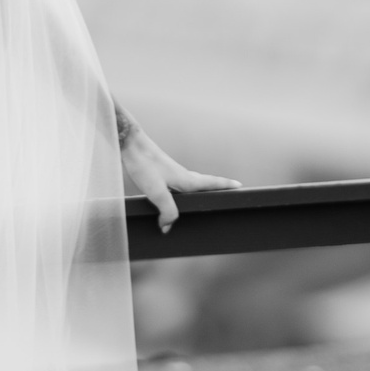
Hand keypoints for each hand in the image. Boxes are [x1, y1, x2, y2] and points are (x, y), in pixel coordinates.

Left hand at [118, 113, 239, 232]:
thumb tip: (168, 227)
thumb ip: (166, 210)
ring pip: (192, 183)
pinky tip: (176, 194)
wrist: (129, 143)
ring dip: (202, 187)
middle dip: (218, 186)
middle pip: (205, 182)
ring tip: (207, 195)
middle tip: (230, 190)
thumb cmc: (143, 165)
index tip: (240, 186)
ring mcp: (172, 173)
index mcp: (186, 180)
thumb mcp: (156, 191)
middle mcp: (182, 175)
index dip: (225, 185)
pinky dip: (185, 190)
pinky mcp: (161, 172)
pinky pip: (180, 184)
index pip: (212, 183)